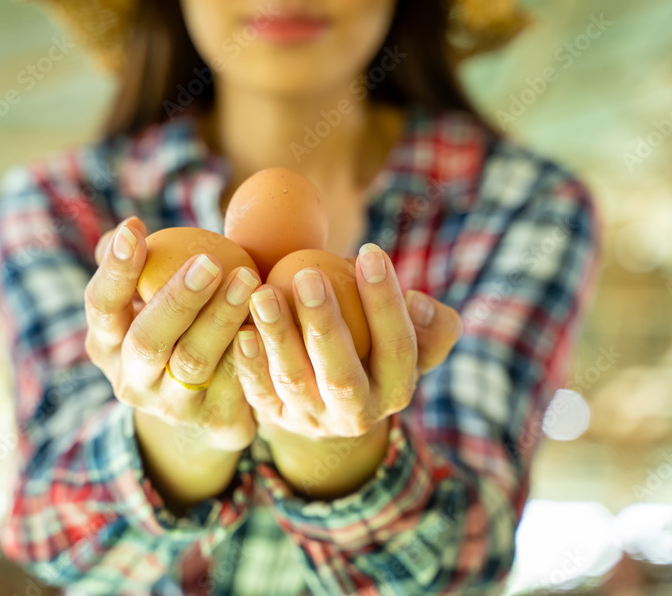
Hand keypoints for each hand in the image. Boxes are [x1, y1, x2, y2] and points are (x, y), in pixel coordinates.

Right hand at [84, 216, 261, 452]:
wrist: (211, 396)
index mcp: (106, 343)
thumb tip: (126, 232)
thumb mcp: (149, 299)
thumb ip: (136, 266)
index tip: (134, 228)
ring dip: (221, 319)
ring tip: (248, 278)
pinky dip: (249, 349)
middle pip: (148, 341)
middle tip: (210, 262)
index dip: (115, 269)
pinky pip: (234, 383)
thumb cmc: (176, 323)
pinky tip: (268, 320)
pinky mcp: (213, 420)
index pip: (102, 305)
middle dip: (178, 299)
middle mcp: (131, 381)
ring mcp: (170, 407)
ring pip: (194, 362)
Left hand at [231, 243, 461, 442]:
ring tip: (264, 293)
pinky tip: (241, 328)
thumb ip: (430, 323)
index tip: (369, 252)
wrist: (333, 397)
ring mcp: (312, 419)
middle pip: (341, 374)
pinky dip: (249, 362)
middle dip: (325, 324)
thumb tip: (418, 302)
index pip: (398, 347)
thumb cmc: (377, 345)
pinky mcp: (275, 418)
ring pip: (294, 381)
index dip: (385, 301)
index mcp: (397, 389)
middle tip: (308, 275)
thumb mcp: (414, 339)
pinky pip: (259, 392)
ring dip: (278, 336)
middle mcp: (357, 414)